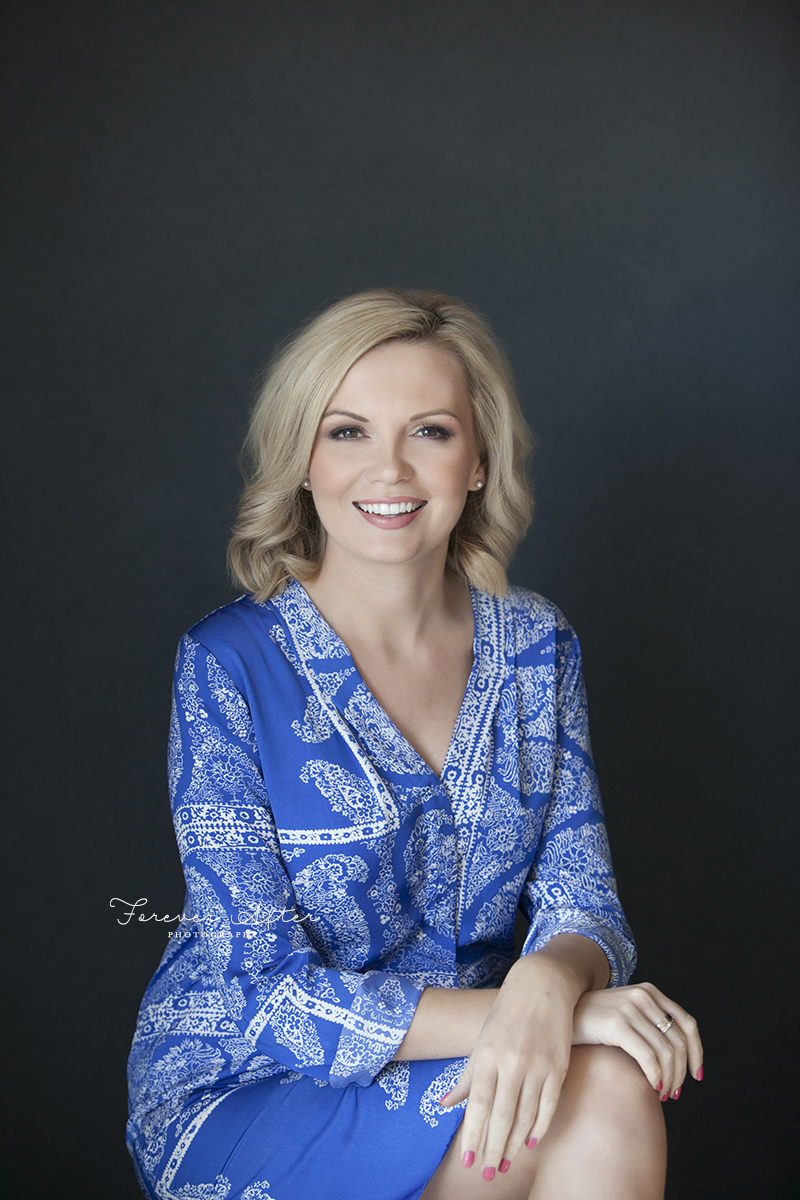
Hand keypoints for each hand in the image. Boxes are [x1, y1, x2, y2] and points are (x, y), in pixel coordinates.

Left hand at [439, 954, 578, 1177]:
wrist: (541, 985)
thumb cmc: (505, 1014)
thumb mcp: (481, 1042)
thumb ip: (467, 1077)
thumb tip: (444, 1105)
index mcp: (488, 1056)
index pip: (478, 1105)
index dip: (473, 1135)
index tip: (468, 1162)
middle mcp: (512, 1063)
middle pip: (502, 1116)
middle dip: (493, 1149)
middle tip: (488, 1174)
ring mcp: (537, 1066)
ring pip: (526, 1116)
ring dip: (514, 1144)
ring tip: (505, 1164)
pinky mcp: (558, 1067)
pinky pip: (548, 1106)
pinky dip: (539, 1128)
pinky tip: (529, 1143)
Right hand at [572, 981, 702, 1099]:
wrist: (560, 1012)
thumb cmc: (593, 1021)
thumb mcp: (626, 1012)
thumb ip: (648, 1022)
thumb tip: (677, 1055)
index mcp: (650, 992)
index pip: (687, 1023)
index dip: (697, 1052)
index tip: (697, 1075)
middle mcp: (643, 996)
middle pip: (678, 1042)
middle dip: (680, 1073)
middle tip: (673, 1093)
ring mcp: (630, 1009)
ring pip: (666, 1052)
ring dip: (669, 1079)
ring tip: (662, 1093)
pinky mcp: (617, 1024)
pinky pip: (648, 1057)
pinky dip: (656, 1076)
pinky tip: (652, 1086)